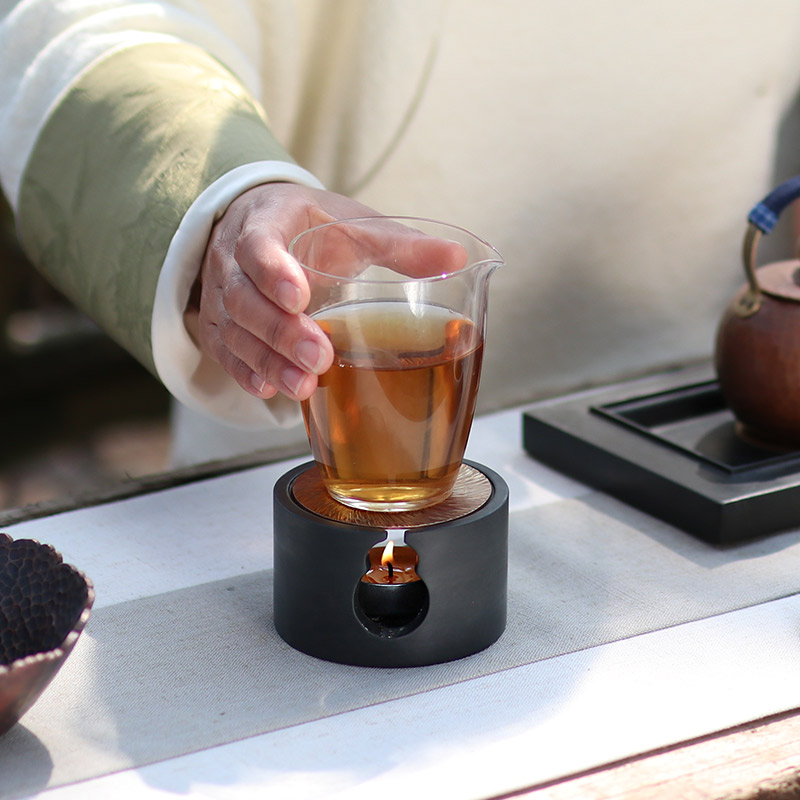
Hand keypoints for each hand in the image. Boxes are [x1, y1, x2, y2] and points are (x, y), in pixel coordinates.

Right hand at [195, 183, 466, 402]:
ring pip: (235, 333)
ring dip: (268, 361)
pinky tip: (271, 390)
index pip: (258, 245)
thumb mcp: (352, 225)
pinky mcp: (222, 329)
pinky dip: (246, 373)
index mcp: (267, 223)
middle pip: (245, 299)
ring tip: (304, 386)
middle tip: (321, 355)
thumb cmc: (310, 228)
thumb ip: (400, 245)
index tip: (300, 297)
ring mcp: (221, 299)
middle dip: (281, 332)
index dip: (274, 272)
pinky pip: (226, 354)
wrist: (258, 227)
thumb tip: (457, 258)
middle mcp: (233, 261)